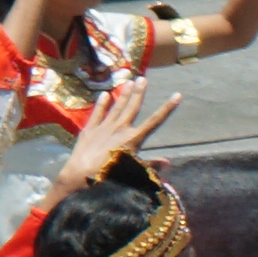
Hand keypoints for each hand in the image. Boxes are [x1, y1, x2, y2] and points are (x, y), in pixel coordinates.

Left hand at [53, 78, 175, 197]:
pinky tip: (105, 94)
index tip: (177, 95)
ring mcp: (104, 127)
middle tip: (143, 78)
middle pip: (133, 107)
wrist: (80, 175)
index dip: (167, 108)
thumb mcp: (133, 174)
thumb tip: (168, 162)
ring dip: (124, 94)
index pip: (155, 121)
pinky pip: (97, 113)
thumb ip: (150, 166)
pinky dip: (102, 104)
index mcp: (133, 139)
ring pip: (117, 107)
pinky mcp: (90, 129)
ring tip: (129, 81)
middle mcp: (120, 129)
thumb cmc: (109, 177)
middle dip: (139, 92)